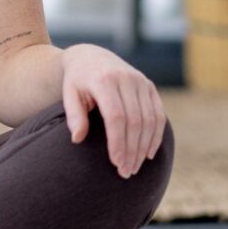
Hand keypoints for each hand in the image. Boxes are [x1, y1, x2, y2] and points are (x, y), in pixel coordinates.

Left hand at [60, 44, 166, 177]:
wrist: (90, 56)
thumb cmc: (77, 81)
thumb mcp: (69, 94)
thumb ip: (73, 115)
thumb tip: (77, 139)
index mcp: (104, 79)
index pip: (116, 116)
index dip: (118, 141)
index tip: (116, 162)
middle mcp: (126, 78)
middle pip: (135, 121)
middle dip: (132, 150)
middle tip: (125, 172)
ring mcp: (140, 81)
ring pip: (150, 119)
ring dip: (144, 147)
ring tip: (135, 167)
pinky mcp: (149, 85)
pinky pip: (158, 114)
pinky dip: (156, 135)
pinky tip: (149, 153)